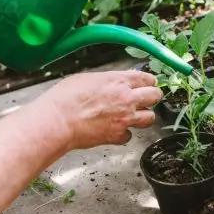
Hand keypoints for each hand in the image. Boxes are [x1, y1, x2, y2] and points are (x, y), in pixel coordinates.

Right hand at [38, 70, 161, 148]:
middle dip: (152, 97)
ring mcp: (125, 118)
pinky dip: (124, 134)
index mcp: (119, 81)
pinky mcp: (118, 135)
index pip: (146, 78)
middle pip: (155, 96)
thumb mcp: (87, 78)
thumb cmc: (65, 98)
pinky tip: (116, 130)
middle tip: (147, 99)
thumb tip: (114, 81)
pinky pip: (130, 136)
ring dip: (144, 116)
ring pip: (150, 117)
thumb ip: (107, 80)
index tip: (148, 83)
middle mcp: (127, 99)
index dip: (148, 81)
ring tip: (135, 115)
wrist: (58, 121)